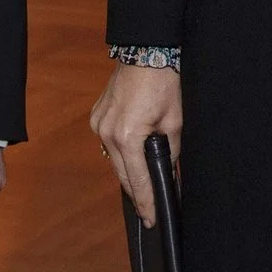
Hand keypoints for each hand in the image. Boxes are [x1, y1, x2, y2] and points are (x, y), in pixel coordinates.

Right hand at [90, 66, 182, 226]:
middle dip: (137, 193)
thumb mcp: (174, 123)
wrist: (145, 53)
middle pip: (123, 174)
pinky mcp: (97, 118)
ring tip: (144, 189)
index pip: (138, 180)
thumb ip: (169, 152)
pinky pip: (108, 145)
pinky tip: (132, 162)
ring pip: (114, 161)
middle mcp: (107, 134)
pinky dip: (121, 155)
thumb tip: (168, 172)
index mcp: (127, 137)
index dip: (147, 202)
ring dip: (129, 174)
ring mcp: (98, 125)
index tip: (152, 219)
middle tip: (149, 211)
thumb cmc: (163, 85)